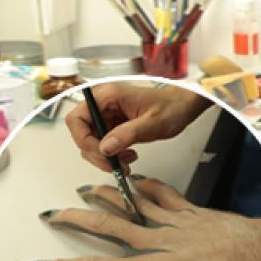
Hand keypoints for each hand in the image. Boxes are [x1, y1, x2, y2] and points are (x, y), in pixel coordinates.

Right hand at [23, 177, 260, 260]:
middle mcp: (159, 240)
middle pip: (109, 227)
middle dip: (76, 220)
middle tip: (51, 214)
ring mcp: (176, 222)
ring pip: (132, 204)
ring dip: (105, 196)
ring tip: (83, 190)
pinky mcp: (192, 211)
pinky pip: (162, 193)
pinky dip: (144, 185)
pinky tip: (133, 179)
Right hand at [66, 83, 211, 172]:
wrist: (183, 107)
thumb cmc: (172, 107)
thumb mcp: (152, 122)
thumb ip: (128, 134)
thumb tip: (106, 147)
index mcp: (108, 96)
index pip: (76, 118)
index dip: (82, 139)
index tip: (100, 152)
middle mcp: (104, 105)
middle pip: (82, 133)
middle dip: (96, 153)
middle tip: (114, 164)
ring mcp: (108, 116)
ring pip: (91, 142)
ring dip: (105, 157)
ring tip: (125, 161)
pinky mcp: (114, 126)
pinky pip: (103, 144)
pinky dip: (112, 155)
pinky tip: (127, 156)